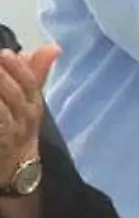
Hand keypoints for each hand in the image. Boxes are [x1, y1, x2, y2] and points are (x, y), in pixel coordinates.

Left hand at [0, 44, 57, 170]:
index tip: (6, 54)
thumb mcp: (31, 102)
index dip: (19, 69)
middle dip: (5, 78)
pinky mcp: (1, 145)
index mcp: (34, 105)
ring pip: (4, 112)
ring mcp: (12, 136)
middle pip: (17, 95)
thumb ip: (38, 72)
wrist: (15, 170)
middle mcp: (25, 120)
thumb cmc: (20, 129)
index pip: (31, 84)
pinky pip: (0, 128)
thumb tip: (54, 47)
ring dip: (0, 92)